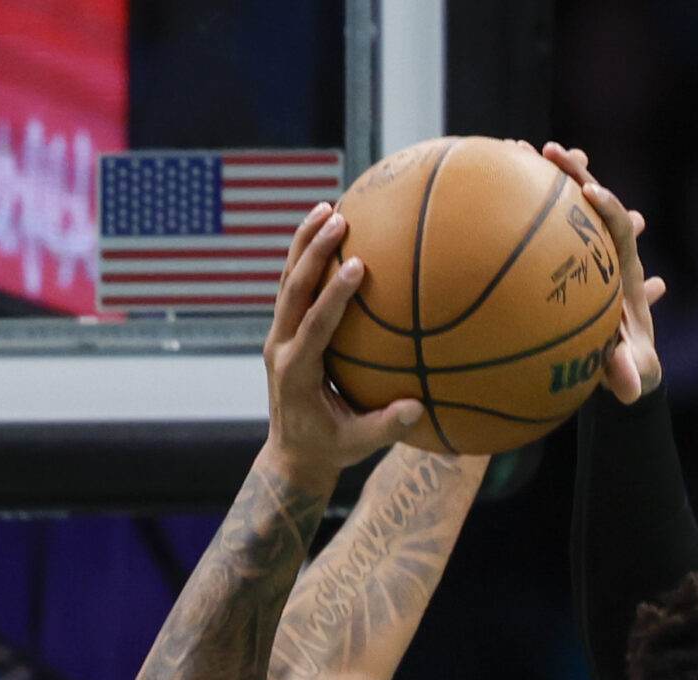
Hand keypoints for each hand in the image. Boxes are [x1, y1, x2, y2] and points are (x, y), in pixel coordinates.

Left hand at [259, 202, 423, 494]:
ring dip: (303, 244)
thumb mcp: (358, 445)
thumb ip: (386, 427)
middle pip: (292, 291)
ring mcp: (279, 338)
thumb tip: (418, 408)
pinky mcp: (284, 333)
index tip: (357, 265)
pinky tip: (325, 230)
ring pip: (287, 282)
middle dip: (313, 253)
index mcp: (297, 372)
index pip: (315, 325)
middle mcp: (282, 349)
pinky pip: (292, 289)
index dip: (334, 295)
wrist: (292, 455)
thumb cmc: (330, 450)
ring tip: (327, 207)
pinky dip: (305, 259)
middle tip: (339, 218)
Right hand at [540, 143, 669, 402]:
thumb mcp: (627, 370)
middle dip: (574, 173)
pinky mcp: (555, 257)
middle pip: (591, 201)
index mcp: (623, 270)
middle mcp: (603, 252)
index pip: (619, 230)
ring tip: (515, 149)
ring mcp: (578, 251)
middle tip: (553, 150)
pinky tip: (489, 185)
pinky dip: (517, 205)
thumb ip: (628, 372)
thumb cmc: (624, 361)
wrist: (617, 357)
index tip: (591, 194)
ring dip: (542, 178)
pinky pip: (536, 226)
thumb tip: (629, 388)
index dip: (608, 210)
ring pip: (563, 206)